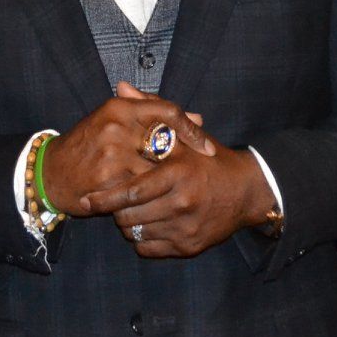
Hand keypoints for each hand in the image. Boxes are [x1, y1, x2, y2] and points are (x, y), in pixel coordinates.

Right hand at [42, 83, 207, 215]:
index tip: (207, 148)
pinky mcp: (108, 178)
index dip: (192, 131)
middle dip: (185, 160)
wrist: (51, 172)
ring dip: (168, 182)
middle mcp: (116, 125)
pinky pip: (141, 189)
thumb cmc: (89, 146)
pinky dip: (152, 197)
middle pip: (166, 141)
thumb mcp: (116, 122)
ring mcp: (111, 152)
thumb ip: (156, 117)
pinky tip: (161, 203)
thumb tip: (199, 119)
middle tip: (201, 174)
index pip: (168, 111)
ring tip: (180, 191)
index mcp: (120, 107)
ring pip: (156, 168)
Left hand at [81, 126, 275, 257]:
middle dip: (115, 211)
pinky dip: (141, 240)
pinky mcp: (189, 247)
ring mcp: (186, 228)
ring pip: (137, 234)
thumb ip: (151, 112)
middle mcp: (183, 203)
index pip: (132, 191)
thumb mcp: (183, 135)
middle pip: (130, 217)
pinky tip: (144, 225)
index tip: (88, 199)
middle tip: (110, 203)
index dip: (106, 198)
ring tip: (127, 212)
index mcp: (178, 174)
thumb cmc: (210, 160)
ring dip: (127, 225)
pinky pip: (149, 249)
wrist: (247, 191)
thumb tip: (121, 87)